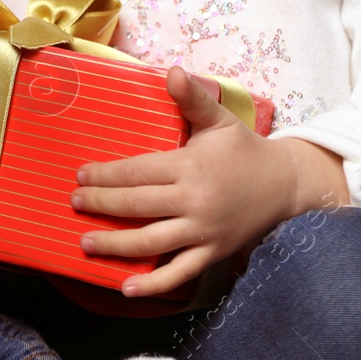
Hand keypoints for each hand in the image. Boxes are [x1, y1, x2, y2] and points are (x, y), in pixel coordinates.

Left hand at [71, 65, 300, 297]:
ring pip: (151, 242)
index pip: (138, 171)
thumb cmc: (245, 150)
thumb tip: (172, 71)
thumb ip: (191, 99)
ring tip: (86, 243)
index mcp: (191, 166)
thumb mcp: (219, 120)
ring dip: (116, 245)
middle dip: (102, 205)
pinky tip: (126, 288)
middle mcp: (195, 201)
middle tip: (74, 204)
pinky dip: (153, 284)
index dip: (107, 175)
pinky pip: (179, 273)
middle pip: (137, 205)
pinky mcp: (213, 254)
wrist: (286, 185)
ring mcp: (204, 231)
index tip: (81, 176)